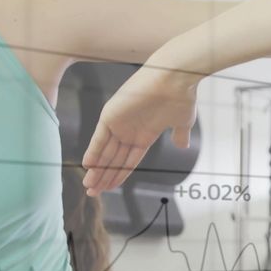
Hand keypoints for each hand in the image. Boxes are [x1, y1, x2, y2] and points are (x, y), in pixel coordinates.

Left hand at [81, 64, 199, 195]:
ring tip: (89, 187)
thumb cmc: (182, 97)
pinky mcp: (111, 115)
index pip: (128, 161)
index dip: (118, 175)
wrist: (175, 77)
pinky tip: (88, 166)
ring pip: (104, 152)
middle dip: (103, 177)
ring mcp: (119, 123)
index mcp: (145, 135)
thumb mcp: (182, 122)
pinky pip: (99, 138)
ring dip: (96, 170)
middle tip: (93, 193)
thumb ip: (179, 135)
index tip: (109, 189)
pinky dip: (93, 152)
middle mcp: (129, 130)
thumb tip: (183, 145)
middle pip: (113, 160)